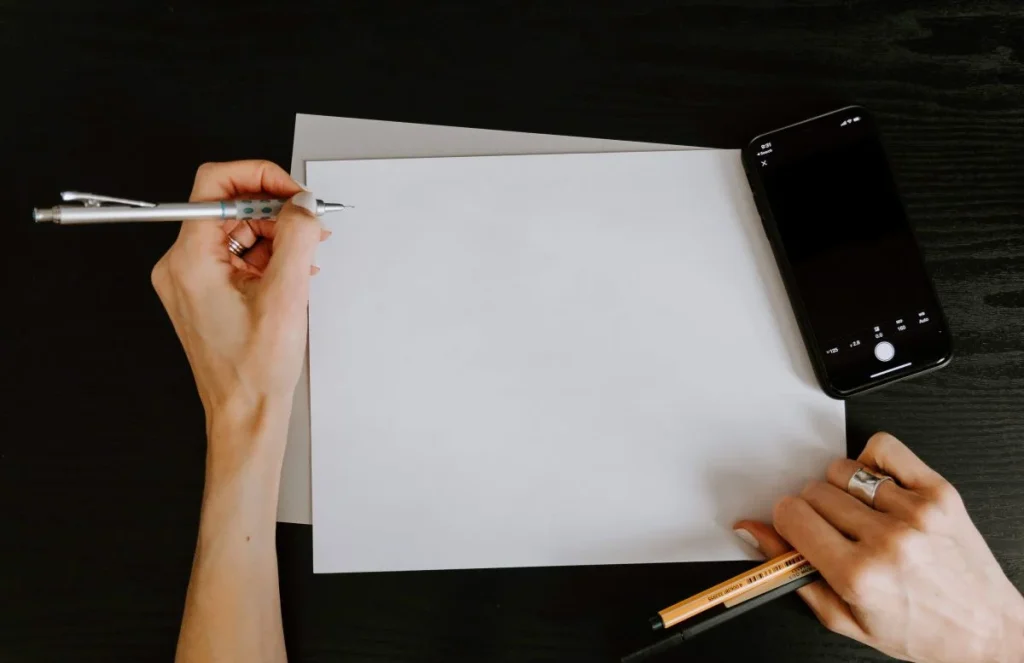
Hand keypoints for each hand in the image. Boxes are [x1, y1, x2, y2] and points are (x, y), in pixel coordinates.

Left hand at [152, 160, 328, 468]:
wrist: (245, 413)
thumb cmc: (253, 371)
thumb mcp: (285, 295)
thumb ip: (296, 237)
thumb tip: (303, 204)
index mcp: (190, 259)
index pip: (215, 184)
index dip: (259, 177)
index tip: (292, 192)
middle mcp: (182, 265)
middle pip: (229, 206)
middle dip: (275, 211)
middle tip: (311, 225)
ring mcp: (192, 279)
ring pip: (237, 230)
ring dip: (276, 236)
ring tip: (306, 256)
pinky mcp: (206, 292)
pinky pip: (238, 255)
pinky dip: (268, 257)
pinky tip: (292, 273)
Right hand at [735, 432, 1023, 662]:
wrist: (986, 629)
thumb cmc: (921, 630)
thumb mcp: (844, 617)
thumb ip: (791, 570)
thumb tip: (755, 531)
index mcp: (858, 575)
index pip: (790, 515)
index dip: (787, 521)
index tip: (797, 528)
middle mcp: (886, 541)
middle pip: (812, 491)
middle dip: (814, 510)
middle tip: (834, 531)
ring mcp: (914, 513)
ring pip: (841, 470)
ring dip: (841, 488)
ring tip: (860, 514)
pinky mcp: (938, 493)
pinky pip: (883, 448)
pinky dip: (871, 460)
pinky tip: (878, 486)